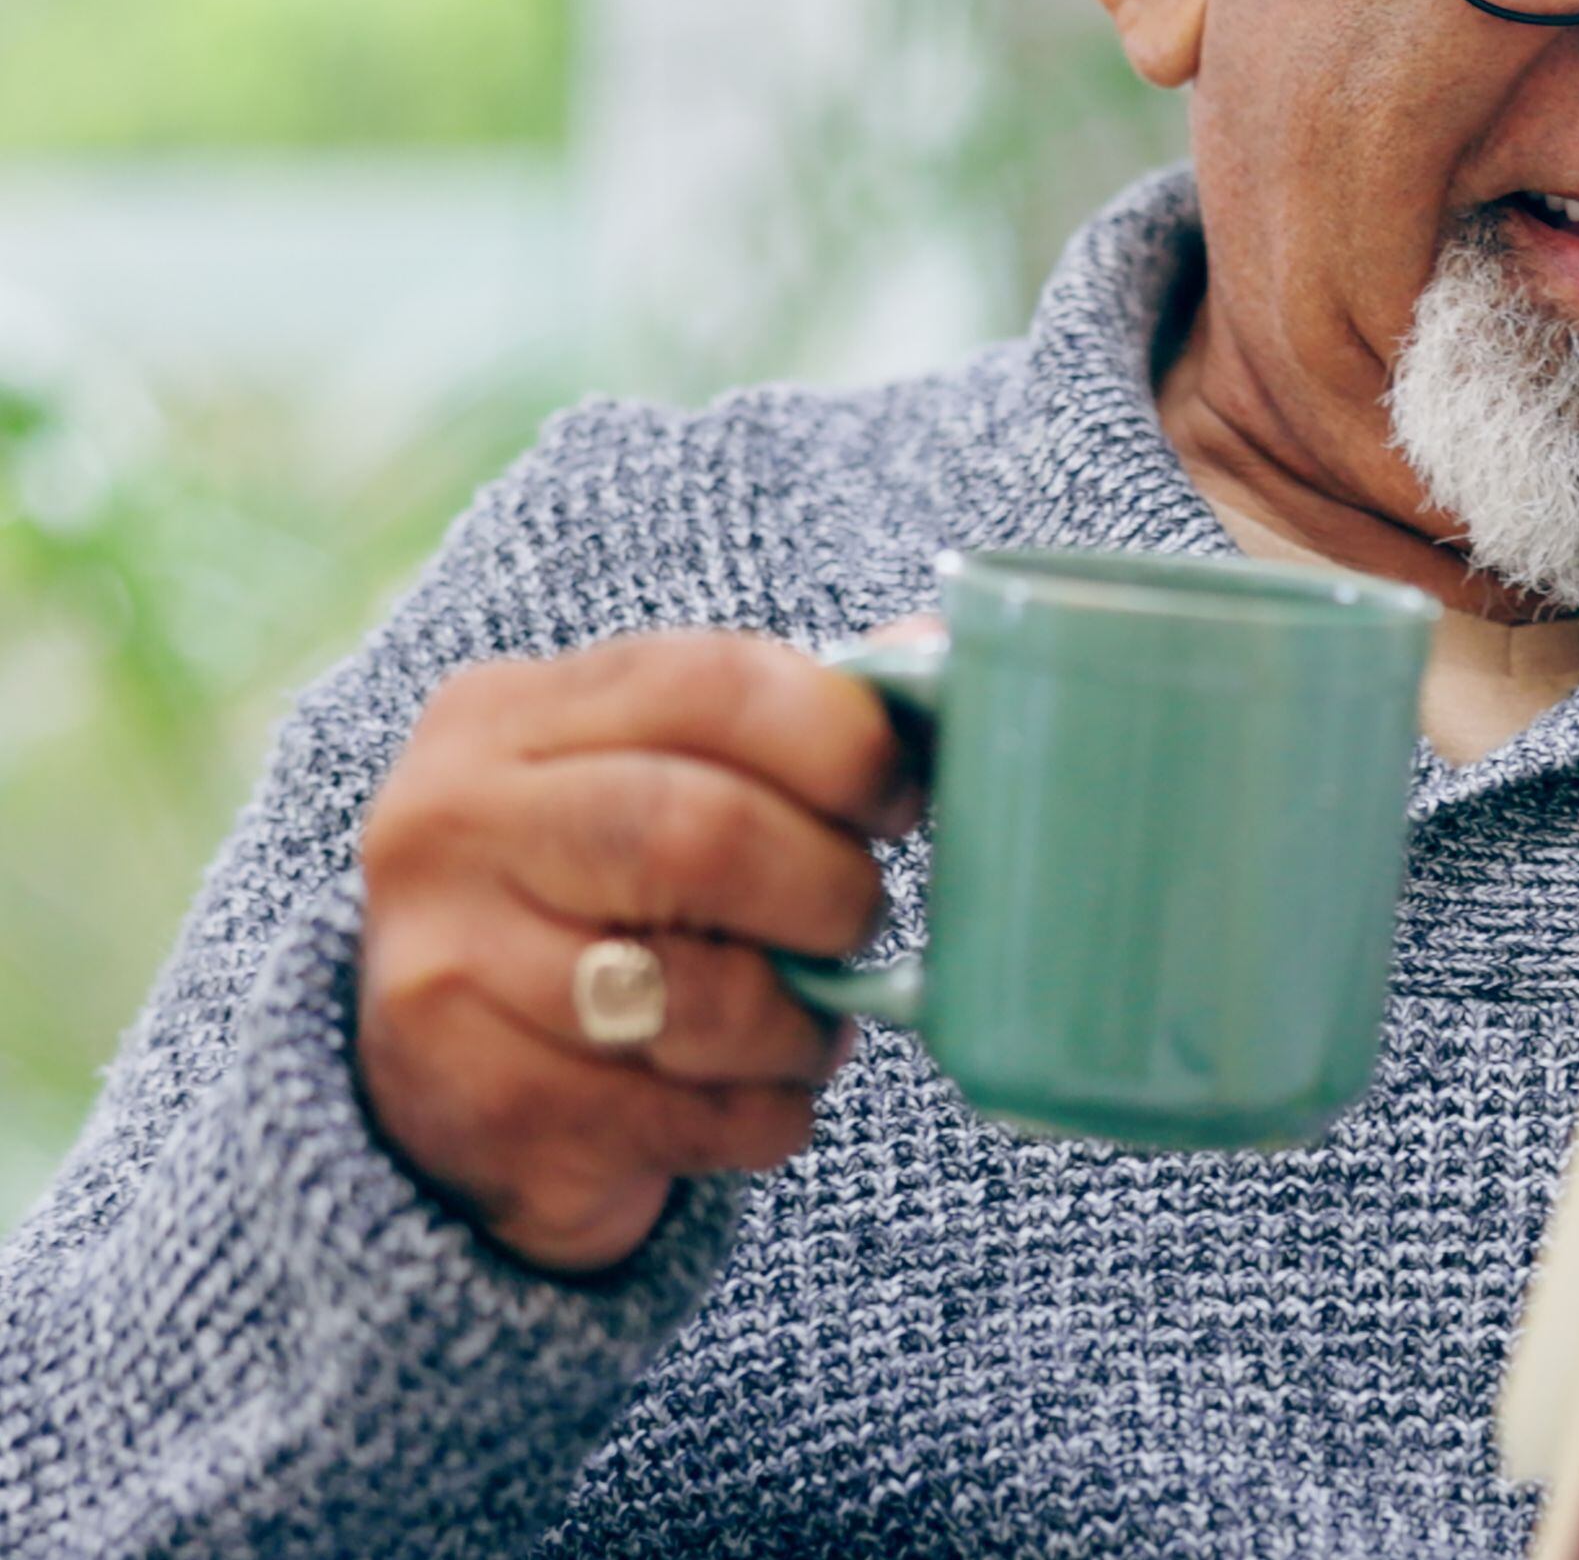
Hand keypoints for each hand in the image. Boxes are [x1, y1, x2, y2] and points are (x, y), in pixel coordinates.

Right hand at [356, 632, 923, 1273]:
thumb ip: (791, 720)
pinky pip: (682, 1115)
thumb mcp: (661, 780)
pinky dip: (760, 1116)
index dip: (843, 742)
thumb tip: (941, 652)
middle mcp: (450, 825)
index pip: (710, 682)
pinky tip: (750, 1098)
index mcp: (507, 713)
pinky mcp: (477, 1104)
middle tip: (858, 923)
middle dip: (828, 891)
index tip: (899, 801)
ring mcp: (447, 968)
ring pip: (699, 996)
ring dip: (800, 1027)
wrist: (448, 1088)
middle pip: (703, 835)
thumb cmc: (602, 901)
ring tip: (806, 1027)